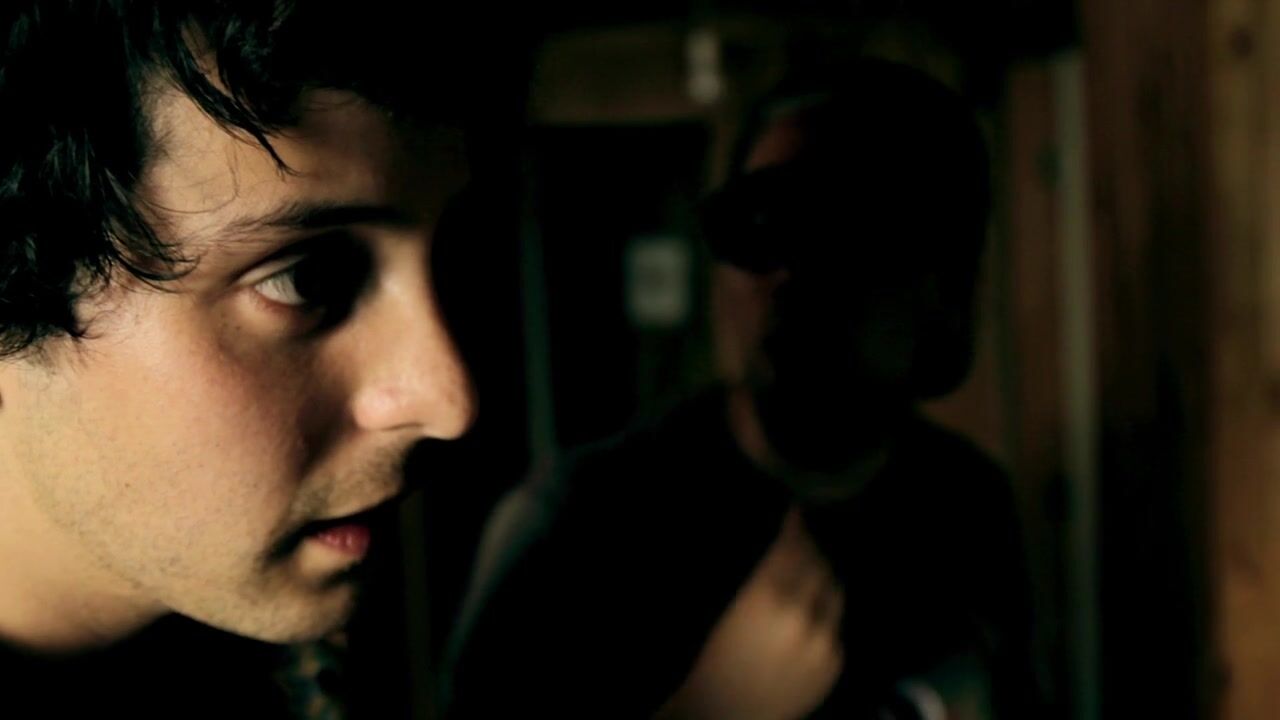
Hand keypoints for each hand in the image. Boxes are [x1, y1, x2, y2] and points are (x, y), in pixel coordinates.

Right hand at [656, 508, 843, 719]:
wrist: (725, 715)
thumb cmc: (710, 662)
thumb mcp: (724, 609)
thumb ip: (755, 576)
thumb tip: (774, 546)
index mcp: (767, 596)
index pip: (794, 545)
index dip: (795, 526)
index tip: (794, 512)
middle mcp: (802, 614)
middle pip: (818, 563)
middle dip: (810, 548)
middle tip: (800, 540)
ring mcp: (824, 640)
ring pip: (834, 591)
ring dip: (822, 576)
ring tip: (810, 571)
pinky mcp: (834, 663)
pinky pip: (836, 624)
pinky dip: (825, 612)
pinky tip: (811, 611)